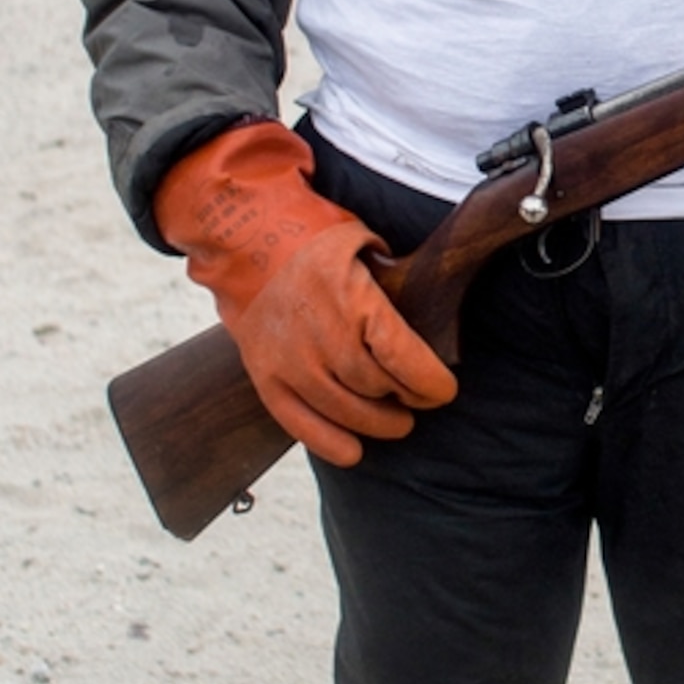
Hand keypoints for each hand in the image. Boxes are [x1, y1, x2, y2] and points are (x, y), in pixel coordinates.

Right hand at [155, 124, 455, 462]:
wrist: (239, 235)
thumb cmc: (309, 233)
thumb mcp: (362, 240)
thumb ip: (392, 277)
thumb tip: (425, 309)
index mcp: (350, 296)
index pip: (401, 356)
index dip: (430, 383)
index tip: (443, 391)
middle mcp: (319, 334)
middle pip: (375, 386)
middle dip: (406, 399)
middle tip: (418, 400)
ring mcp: (288, 358)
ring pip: (343, 410)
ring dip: (376, 423)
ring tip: (395, 422)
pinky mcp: (264, 374)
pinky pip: (298, 422)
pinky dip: (328, 441)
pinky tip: (353, 451)